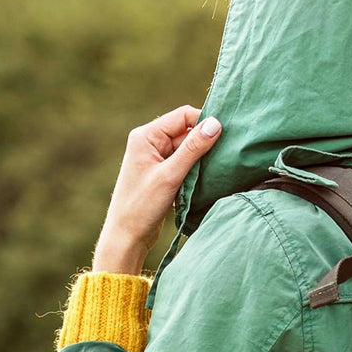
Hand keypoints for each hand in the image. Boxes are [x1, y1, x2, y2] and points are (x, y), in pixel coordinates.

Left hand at [92, 106, 221, 273]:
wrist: (127, 236)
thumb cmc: (142, 205)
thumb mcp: (170, 175)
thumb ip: (193, 148)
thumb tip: (216, 123)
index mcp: (146, 136)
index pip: (183, 116)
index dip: (204, 123)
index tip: (225, 136)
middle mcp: (150, 142)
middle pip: (187, 131)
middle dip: (205, 142)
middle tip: (224, 156)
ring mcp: (157, 157)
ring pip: (188, 148)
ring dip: (202, 158)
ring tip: (214, 170)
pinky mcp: (163, 172)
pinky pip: (185, 162)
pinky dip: (196, 169)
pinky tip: (205, 179)